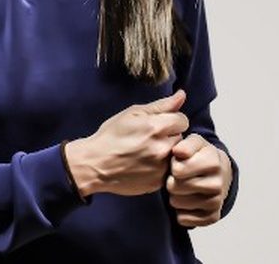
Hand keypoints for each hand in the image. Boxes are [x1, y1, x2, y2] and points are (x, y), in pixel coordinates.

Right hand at [64, 90, 188, 196]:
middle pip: (181, 137)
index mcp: (156, 127)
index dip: (170, 120)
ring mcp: (161, 167)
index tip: (158, 125)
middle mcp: (162, 148)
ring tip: (148, 152)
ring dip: (168, 151)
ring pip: (177, 154)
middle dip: (169, 136)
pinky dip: (162, 166)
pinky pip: (170, 170)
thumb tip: (181, 95)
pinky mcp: (159, 182)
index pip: (182, 120)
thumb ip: (161, 105)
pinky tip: (146, 164)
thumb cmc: (111, 136)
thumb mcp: (132, 114)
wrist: (96, 164)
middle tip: (150, 139)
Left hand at [166, 133, 232, 227]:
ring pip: (176, 203)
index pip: (178, 170)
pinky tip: (186, 200)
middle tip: (178, 177)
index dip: (173, 165)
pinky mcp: (212, 216)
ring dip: (174, 196)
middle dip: (171, 181)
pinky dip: (179, 211)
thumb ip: (186, 144)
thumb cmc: (201, 155)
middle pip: (174, 188)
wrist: (220, 171)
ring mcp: (216, 202)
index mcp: (213, 162)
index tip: (178, 162)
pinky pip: (183, 219)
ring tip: (182, 187)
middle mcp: (217, 184)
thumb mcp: (195, 142)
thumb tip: (179, 152)